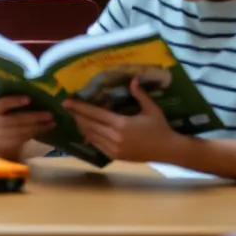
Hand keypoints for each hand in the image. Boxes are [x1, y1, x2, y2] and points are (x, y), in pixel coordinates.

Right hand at [0, 95, 55, 161]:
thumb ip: (13, 103)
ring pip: (20, 131)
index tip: (29, 99)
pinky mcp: (5, 146)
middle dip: (33, 117)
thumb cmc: (2, 120)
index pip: (2, 103)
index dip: (15, 101)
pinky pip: (23, 138)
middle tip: (49, 114)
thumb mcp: (2, 111)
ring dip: (38, 127)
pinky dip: (35, 133)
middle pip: (14, 119)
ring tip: (51, 122)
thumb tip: (37, 94)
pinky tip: (45, 129)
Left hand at [66, 79, 182, 162]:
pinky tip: (86, 131)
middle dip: (77, 115)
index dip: (79, 107)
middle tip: (68, 107)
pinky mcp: (114, 156)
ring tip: (75, 117)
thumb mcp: (151, 109)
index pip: (95, 114)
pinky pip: (96, 145)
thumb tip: (133, 79)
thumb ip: (140, 95)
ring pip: (90, 136)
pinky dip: (89, 137)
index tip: (66, 102)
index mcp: (121, 124)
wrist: (168, 150)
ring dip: (81, 126)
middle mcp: (114, 137)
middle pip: (88, 125)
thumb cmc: (160, 128)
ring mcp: (113, 148)